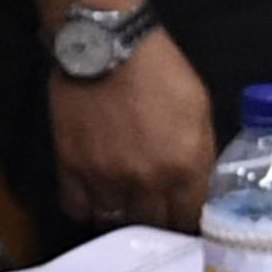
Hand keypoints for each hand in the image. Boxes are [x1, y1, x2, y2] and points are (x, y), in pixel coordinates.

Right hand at [47, 31, 210, 230]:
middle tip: (157, 214)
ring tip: (127, 208)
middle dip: (158, 224)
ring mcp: (105, 176)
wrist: (108, 46)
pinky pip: (77, 206)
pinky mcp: (70, 165)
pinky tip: (97, 200)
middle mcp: (146, 181)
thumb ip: (200, 156)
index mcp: (185, 168)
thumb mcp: (201, 114)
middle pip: (153, 226)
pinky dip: (88, 209)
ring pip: (115, 222)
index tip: (187, 220)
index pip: (190, 220)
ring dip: (123, 218)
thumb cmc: (162, 73)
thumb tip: (199, 187)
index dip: (190, 224)